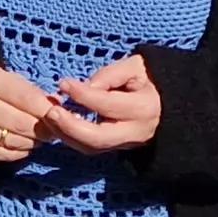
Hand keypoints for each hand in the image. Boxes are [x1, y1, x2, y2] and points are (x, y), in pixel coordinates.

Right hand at [0, 64, 63, 163]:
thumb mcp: (2, 77)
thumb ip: (29, 91)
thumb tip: (58, 106)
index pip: (29, 99)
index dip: (49, 110)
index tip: (60, 115)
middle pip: (25, 125)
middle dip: (45, 129)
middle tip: (54, 129)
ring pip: (18, 142)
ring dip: (34, 142)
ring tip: (38, 136)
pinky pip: (7, 155)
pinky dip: (20, 151)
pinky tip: (23, 144)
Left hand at [42, 52, 164, 153]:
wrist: (167, 106)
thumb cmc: (149, 81)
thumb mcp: (136, 67)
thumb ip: (111, 74)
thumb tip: (86, 87)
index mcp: (143, 108)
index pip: (107, 104)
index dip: (83, 94)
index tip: (63, 83)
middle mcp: (134, 132)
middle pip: (97, 138)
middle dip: (70, 127)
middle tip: (52, 111)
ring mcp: (125, 145)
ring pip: (91, 148)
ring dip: (66, 135)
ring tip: (50, 117)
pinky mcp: (116, 149)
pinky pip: (90, 148)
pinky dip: (72, 138)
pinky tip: (60, 124)